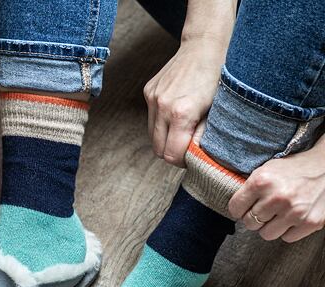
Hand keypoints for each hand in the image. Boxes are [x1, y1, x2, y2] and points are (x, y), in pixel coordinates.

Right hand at [143, 35, 226, 167]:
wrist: (205, 44)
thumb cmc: (219, 77)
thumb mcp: (218, 111)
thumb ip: (204, 137)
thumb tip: (194, 157)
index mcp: (181, 113)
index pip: (171, 155)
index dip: (181, 161)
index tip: (191, 157)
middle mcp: (162, 106)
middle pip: (158, 149)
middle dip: (171, 153)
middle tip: (187, 147)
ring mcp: (152, 98)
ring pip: (152, 136)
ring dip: (165, 139)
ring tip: (182, 131)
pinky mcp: (148, 92)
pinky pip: (151, 119)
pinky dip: (162, 123)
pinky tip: (176, 113)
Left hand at [229, 134, 324, 241]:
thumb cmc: (293, 168)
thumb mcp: (266, 169)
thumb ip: (250, 188)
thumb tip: (235, 209)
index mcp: (261, 181)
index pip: (235, 208)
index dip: (239, 209)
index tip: (244, 207)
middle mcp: (276, 197)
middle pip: (249, 223)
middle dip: (254, 217)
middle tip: (264, 209)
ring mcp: (294, 212)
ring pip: (266, 234)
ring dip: (270, 226)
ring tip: (278, 214)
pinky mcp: (311, 222)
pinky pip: (287, 238)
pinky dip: (288, 230)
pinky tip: (293, 217)